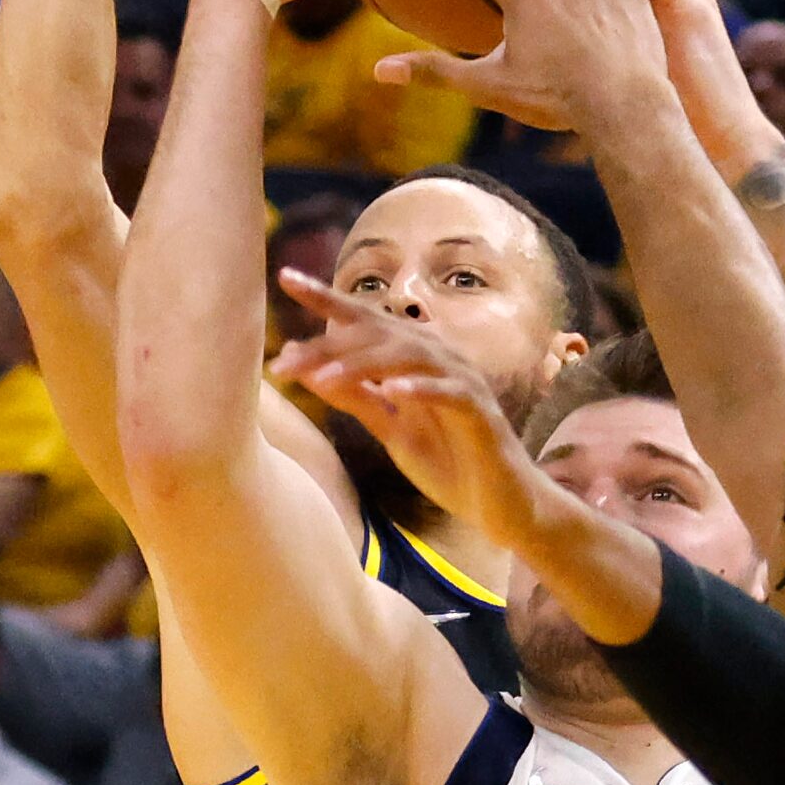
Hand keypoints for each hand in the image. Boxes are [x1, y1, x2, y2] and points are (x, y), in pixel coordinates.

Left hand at [270, 273, 541, 547]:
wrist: (501, 506)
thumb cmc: (449, 464)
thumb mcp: (391, 429)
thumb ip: (357, 398)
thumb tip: (310, 370)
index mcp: (414, 359)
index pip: (366, 321)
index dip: (327, 299)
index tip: (286, 278)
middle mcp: (439, 359)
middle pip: (381, 335)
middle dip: (330, 345)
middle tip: (284, 362)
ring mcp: (463, 382)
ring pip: (411, 357)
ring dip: (364, 366)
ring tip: (324, 379)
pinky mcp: (482, 413)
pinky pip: (450, 393)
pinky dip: (421, 389)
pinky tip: (392, 391)